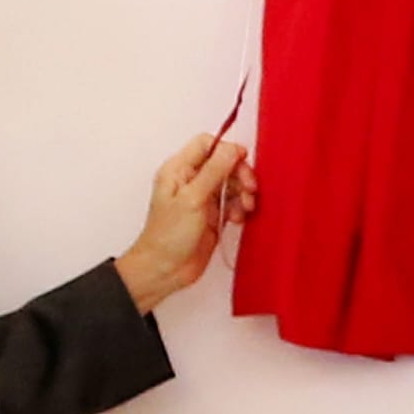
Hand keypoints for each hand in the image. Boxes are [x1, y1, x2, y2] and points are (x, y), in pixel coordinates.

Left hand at [113, 130, 253, 310]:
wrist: (164, 269)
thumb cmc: (168, 237)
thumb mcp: (193, 199)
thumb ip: (214, 171)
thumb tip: (231, 148)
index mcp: (178, 170)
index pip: (206, 144)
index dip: (227, 149)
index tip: (242, 161)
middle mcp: (190, 181)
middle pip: (223, 163)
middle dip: (240, 174)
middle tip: (249, 188)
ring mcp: (201, 198)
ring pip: (231, 183)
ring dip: (242, 193)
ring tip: (244, 207)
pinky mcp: (212, 215)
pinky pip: (233, 202)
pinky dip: (239, 208)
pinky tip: (237, 218)